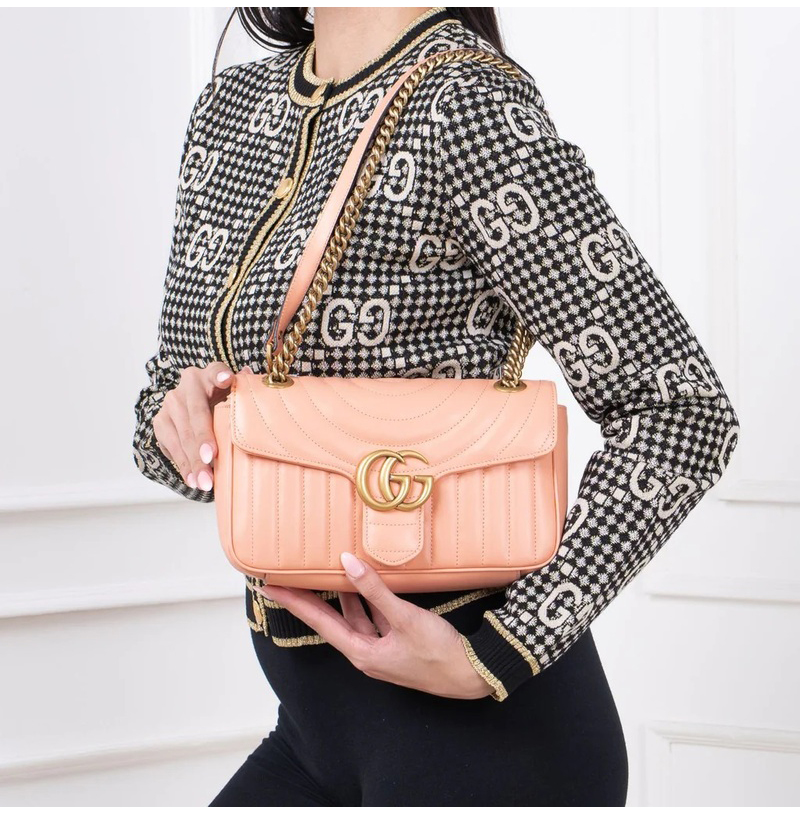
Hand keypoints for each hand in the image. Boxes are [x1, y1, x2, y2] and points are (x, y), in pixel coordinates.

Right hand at [152, 362, 252, 489]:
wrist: (192, 407)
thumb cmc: (222, 403)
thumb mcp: (235, 395)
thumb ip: (244, 390)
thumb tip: (251, 377)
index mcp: (208, 375)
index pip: (216, 371)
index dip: (221, 376)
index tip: (227, 380)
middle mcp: (186, 387)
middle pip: (195, 413)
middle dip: (202, 439)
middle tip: (212, 459)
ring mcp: (170, 405)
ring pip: (181, 435)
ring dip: (192, 461)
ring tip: (204, 481)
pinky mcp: (161, 423)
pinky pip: (171, 447)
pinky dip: (183, 465)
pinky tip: (192, 479)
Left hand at [253, 552, 494, 699]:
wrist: (472, 674)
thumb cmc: (439, 653)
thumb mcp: (405, 618)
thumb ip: (375, 590)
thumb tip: (347, 563)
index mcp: (362, 652)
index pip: (319, 621)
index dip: (295, 602)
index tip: (271, 587)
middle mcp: (366, 654)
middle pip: (331, 621)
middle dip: (310, 600)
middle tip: (289, 579)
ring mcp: (382, 650)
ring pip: (353, 619)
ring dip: (341, 597)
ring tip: (325, 573)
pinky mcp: (397, 645)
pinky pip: (373, 619)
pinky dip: (365, 601)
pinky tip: (365, 584)